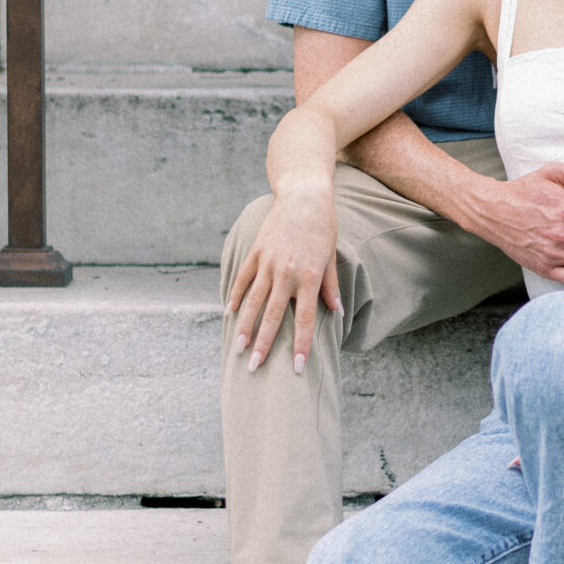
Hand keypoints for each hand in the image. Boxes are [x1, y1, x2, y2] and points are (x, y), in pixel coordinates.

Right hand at [227, 185, 342, 370]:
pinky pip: (244, 278)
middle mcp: (287, 273)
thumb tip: (335, 311)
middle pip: (274, 317)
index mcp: (309, 277)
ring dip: (244, 326)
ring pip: (254, 301)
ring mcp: (268, 262)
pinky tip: (228, 312)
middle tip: (254, 368)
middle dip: (263, 345)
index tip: (297, 368)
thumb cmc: (323, 227)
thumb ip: (329, 285)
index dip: (302, 346)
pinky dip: (236, 295)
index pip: (305, 320)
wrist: (304, 195)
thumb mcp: (330, 256)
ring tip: (237, 347)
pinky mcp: (256, 251)